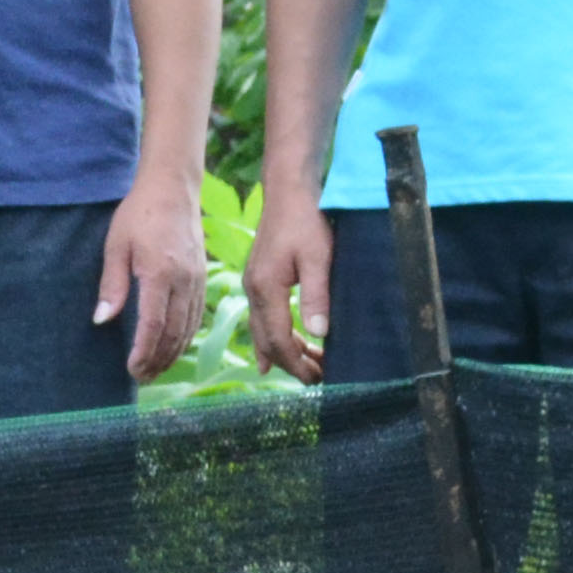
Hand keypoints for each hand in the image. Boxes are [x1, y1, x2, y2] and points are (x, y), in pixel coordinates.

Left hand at [97, 173, 209, 382]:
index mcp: (160, 273)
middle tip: (142, 378)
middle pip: (174, 332)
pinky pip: (196, 314)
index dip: (143, 352)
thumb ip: (111, 285)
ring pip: (189, 327)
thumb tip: (101, 320)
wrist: (173, 188)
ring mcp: (197, 279)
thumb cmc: (139, 214)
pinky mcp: (201, 276)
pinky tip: (174, 348)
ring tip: (155, 370)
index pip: (154, 324)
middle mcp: (184, 280)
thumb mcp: (116, 246)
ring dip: (172, 353)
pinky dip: (186, 336)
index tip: (131, 369)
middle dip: (158, 359)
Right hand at [242, 177, 331, 386]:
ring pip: (263, 332)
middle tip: (316, 380)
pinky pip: (263, 320)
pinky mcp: (258, 280)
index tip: (316, 378)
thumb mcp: (319, 257)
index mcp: (266, 289)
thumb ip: (316, 295)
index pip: (279, 339)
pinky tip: (278, 351)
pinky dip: (273, 339)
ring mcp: (253, 286)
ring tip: (305, 369)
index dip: (297, 363)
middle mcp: (254, 292)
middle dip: (291, 364)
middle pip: (268, 341)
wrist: (287, 192)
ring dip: (283, 353)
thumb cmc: (306, 221)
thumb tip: (318, 333)